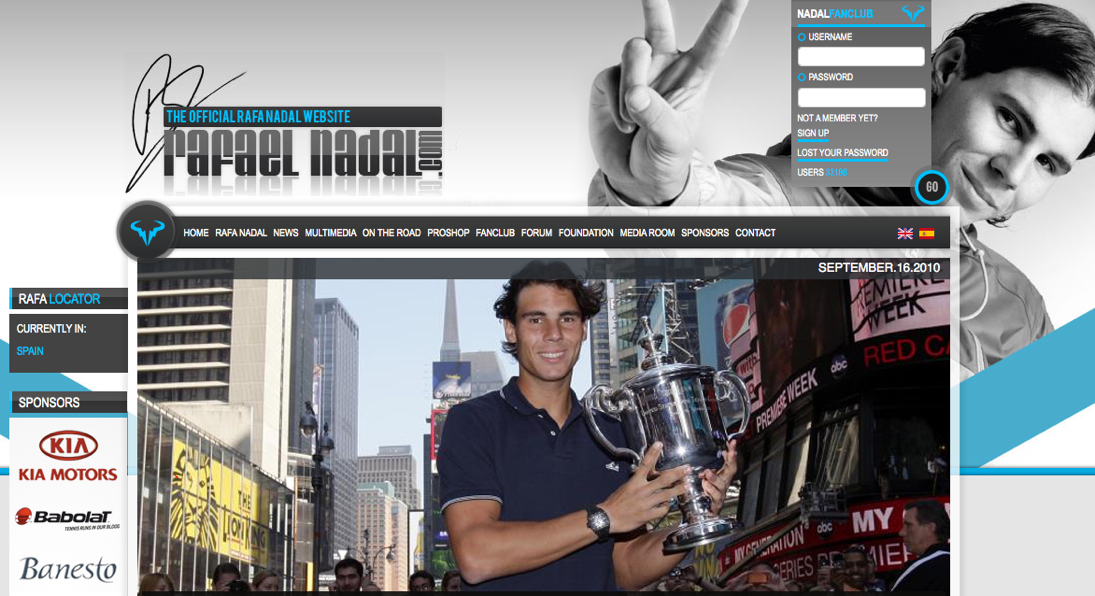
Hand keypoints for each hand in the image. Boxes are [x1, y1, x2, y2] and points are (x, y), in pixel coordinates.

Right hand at [590, 0, 748, 204]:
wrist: (635, 178)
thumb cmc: (664, 158)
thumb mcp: (672, 142)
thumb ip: (658, 116)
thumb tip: (635, 94)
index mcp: (694, 75)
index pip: (713, 40)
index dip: (726, 15)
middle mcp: (664, 65)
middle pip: (660, 23)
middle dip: (654, 2)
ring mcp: (636, 71)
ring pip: (634, 51)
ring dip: (633, 84)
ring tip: (635, 118)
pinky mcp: (610, 80)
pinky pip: (611, 76)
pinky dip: (616, 105)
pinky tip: (625, 124)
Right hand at [598, 442, 690, 533]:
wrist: (608, 518)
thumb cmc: (616, 502)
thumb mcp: (626, 487)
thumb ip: (638, 481)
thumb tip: (648, 476)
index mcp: (634, 482)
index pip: (645, 464)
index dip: (652, 453)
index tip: (659, 444)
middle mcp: (642, 490)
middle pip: (663, 479)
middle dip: (677, 473)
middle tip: (687, 469)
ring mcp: (646, 503)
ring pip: (667, 494)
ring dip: (679, 489)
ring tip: (688, 485)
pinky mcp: (648, 515)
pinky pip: (662, 509)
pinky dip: (666, 506)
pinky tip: (667, 504)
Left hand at [699, 439, 737, 513]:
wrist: (705, 512)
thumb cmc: (709, 492)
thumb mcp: (710, 475)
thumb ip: (715, 465)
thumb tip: (722, 452)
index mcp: (724, 476)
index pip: (730, 462)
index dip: (732, 453)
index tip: (732, 443)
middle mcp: (724, 484)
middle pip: (731, 471)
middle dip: (731, 460)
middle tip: (730, 451)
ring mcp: (721, 493)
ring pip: (722, 484)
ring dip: (715, 477)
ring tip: (708, 472)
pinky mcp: (716, 503)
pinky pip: (715, 496)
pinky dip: (710, 490)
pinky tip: (706, 484)